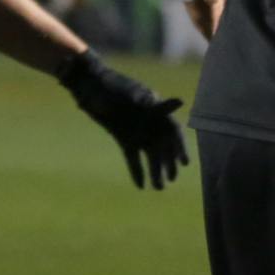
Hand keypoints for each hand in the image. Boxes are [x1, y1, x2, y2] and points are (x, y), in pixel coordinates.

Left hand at [57, 50, 188, 189]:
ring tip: (159, 188)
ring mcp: (136, 131)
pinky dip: (137, 170)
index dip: (180, 147)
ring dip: (155, 170)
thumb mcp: (133, 93)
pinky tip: (141, 186)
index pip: (173, 131)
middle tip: (172, 179)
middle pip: (163, 146)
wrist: (90, 86)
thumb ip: (156, 103)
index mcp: (155, 110)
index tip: (184, 163)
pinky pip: (132, 157)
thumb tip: (180, 102)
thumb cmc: (113, 86)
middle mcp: (149, 122)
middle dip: (169, 163)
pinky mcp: (123, 137)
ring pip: (150, 154)